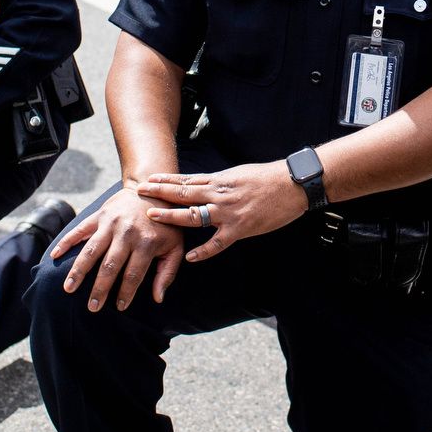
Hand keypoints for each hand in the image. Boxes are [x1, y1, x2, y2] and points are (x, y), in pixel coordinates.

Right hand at [50, 186, 186, 310]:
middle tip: (92, 307)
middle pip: (110, 265)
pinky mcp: (99, 215)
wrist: (154, 189)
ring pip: (91, 250)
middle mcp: (127, 232)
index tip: (119, 307)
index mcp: (147, 242)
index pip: (133, 274)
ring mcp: (111, 223)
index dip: (126, 293)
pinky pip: (80, 230)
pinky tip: (55, 256)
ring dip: (79, 270)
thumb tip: (158, 299)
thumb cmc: (165, 225)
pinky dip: (66, 242)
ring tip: (68, 288)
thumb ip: (168, 273)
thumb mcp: (175, 246)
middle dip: (100, 288)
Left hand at [136, 160, 307, 261]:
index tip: (148, 180)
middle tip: (139, 192)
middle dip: (160, 193)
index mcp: (220, 180)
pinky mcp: (241, 228)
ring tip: (152, 218)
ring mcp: (228, 212)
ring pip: (194, 214)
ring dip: (172, 216)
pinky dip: (204, 250)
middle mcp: (219, 194)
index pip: (187, 180)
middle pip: (184, 193)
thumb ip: (219, 182)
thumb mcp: (239, 173)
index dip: (166, 181)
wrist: (292, 184)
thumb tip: (201, 185)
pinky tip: (190, 257)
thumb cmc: (268, 177)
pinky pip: (218, 242)